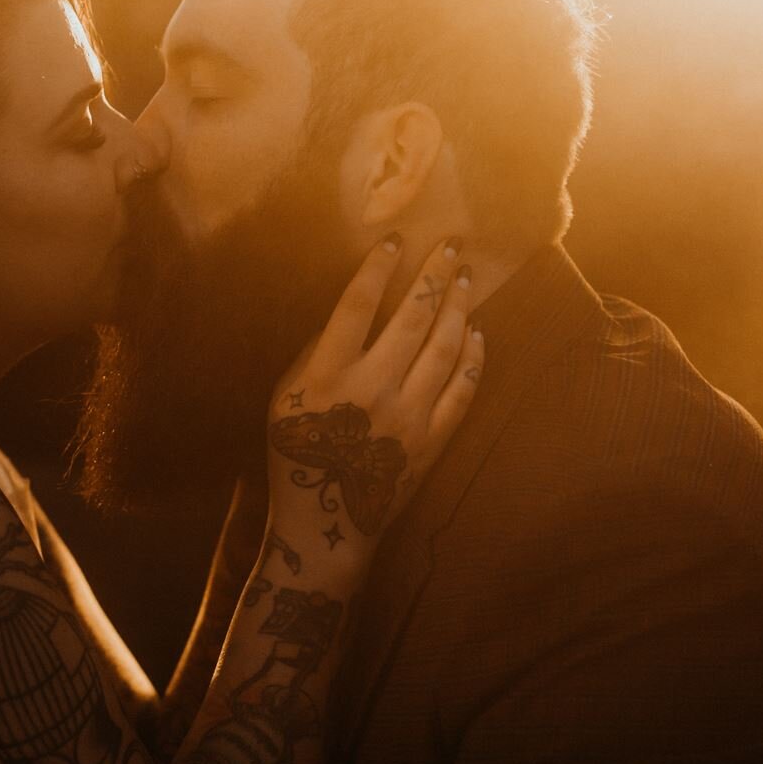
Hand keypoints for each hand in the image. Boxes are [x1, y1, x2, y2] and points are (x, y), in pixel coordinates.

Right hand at [264, 235, 482, 552]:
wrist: (327, 523)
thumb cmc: (296, 453)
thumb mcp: (285, 397)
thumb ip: (315, 353)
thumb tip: (353, 309)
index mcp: (326, 377)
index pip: (356, 307)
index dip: (377, 269)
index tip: (396, 239)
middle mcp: (371, 391)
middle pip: (411, 318)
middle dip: (434, 275)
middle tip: (453, 245)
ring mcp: (408, 417)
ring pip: (444, 347)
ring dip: (458, 307)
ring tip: (466, 280)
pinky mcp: (433, 441)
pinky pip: (462, 391)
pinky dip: (473, 358)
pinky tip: (477, 334)